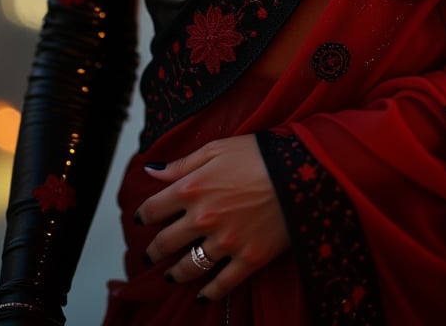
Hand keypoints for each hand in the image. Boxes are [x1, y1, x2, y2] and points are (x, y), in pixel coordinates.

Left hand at [135, 134, 289, 300]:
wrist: (303, 171)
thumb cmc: (260, 154)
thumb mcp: (217, 148)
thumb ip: (182, 163)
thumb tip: (152, 171)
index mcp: (192, 187)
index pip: (153, 209)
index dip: (143, 216)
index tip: (142, 220)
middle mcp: (203, 218)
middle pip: (165, 242)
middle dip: (154, 250)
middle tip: (151, 254)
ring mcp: (224, 242)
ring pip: (188, 267)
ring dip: (174, 273)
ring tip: (170, 275)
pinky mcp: (247, 259)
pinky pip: (221, 285)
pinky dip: (208, 293)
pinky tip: (201, 296)